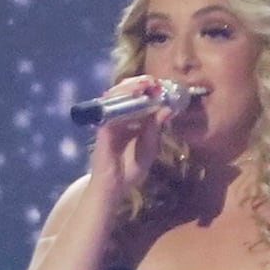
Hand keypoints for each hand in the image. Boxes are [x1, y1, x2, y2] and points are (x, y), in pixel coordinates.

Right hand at [84, 78, 185, 196]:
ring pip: (116, 97)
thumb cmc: (130, 170)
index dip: (149, 91)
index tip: (161, 85)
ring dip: (129, 87)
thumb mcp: (149, 150)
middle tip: (153, 81)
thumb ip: (155, 131)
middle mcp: (120, 119)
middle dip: (139, 84)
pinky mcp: (102, 128)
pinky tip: (130, 97)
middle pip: (126, 94)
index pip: (138, 100)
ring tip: (144, 84)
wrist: (114, 188)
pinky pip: (108, 110)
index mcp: (132, 123)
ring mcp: (109, 122)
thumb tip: (166, 111)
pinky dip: (118, 101)